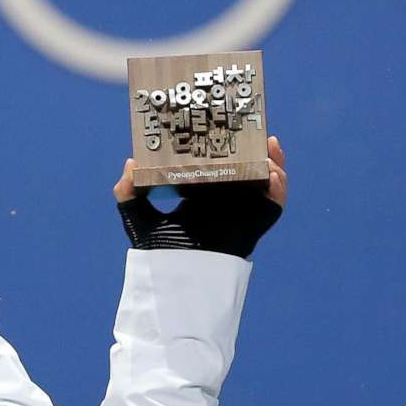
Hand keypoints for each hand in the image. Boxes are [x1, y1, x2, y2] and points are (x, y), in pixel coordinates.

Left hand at [111, 135, 287, 257]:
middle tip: (251, 124)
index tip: (219, 123)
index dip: (221, 145)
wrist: (177, 282)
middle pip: (245, 167)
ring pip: (263, 182)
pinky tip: (273, 171)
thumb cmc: (159, 255)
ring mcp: (242, 212)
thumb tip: (130, 164)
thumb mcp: (138, 218)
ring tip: (268, 142)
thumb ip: (128, 193)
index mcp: (200, 196)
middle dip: (251, 147)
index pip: (215, 164)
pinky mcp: (255, 225)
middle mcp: (225, 201)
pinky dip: (278, 188)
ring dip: (270, 161)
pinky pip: (273, 205)